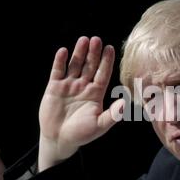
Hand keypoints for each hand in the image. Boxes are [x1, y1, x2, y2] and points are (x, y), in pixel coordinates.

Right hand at [38, 36, 124, 170]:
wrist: (59, 139)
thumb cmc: (81, 134)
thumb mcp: (99, 125)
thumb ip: (112, 114)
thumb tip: (125, 103)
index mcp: (96, 93)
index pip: (103, 74)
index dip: (106, 61)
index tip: (110, 48)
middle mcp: (84, 86)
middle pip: (90, 66)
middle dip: (94, 53)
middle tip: (97, 40)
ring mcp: (69, 85)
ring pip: (75, 65)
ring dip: (79, 53)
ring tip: (83, 40)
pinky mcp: (54, 87)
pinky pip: (58, 71)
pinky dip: (60, 61)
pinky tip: (63, 51)